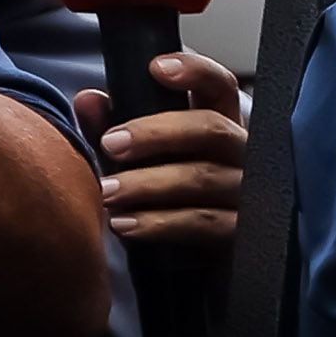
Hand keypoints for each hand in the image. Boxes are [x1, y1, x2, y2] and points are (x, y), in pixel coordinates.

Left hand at [79, 51, 245, 250]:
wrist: (201, 266)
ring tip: (107, 191)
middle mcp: (241, 154)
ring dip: (148, 183)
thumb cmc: (169, 197)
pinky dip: (161, 223)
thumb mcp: (142, 159)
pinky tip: (126, 225)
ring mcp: (246, 193)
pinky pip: (203, 222)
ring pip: (203, 177)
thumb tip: (89, 99)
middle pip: (211, 128)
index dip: (194, 72)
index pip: (218, 85)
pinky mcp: (242, 233)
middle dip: (157, 133)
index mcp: (220, 125)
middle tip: (111, 144)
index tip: (156, 69)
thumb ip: (115, 128)